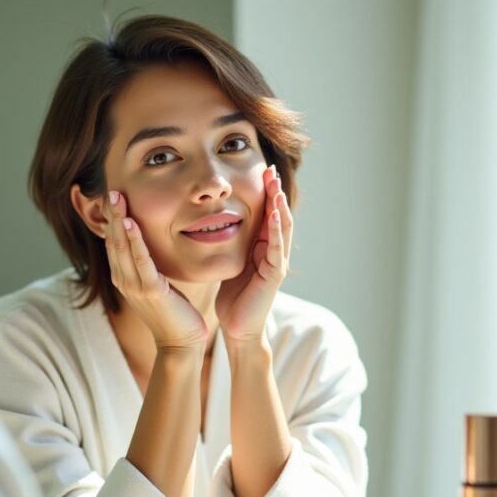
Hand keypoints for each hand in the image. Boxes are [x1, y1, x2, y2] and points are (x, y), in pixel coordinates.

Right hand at [103, 191, 209, 350]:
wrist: (180, 342)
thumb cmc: (173, 312)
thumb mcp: (156, 283)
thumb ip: (149, 264)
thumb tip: (150, 244)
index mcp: (123, 276)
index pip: (113, 241)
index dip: (110, 218)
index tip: (111, 195)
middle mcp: (123, 279)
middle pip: (113, 239)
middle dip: (110, 214)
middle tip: (108, 188)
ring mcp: (134, 286)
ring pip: (123, 246)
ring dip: (119, 220)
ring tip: (115, 197)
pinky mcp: (150, 291)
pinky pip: (141, 261)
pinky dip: (135, 242)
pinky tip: (132, 224)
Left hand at [216, 165, 291, 342]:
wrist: (238, 328)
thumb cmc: (234, 299)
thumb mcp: (231, 263)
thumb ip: (231, 245)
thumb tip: (214, 225)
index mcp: (262, 248)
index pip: (267, 213)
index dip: (265, 192)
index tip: (260, 170)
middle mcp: (274, 252)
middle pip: (278, 215)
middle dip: (275, 191)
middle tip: (270, 168)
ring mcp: (277, 262)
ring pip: (282, 227)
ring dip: (279, 205)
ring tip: (276, 185)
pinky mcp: (274, 274)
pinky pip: (277, 247)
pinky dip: (275, 229)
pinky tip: (272, 213)